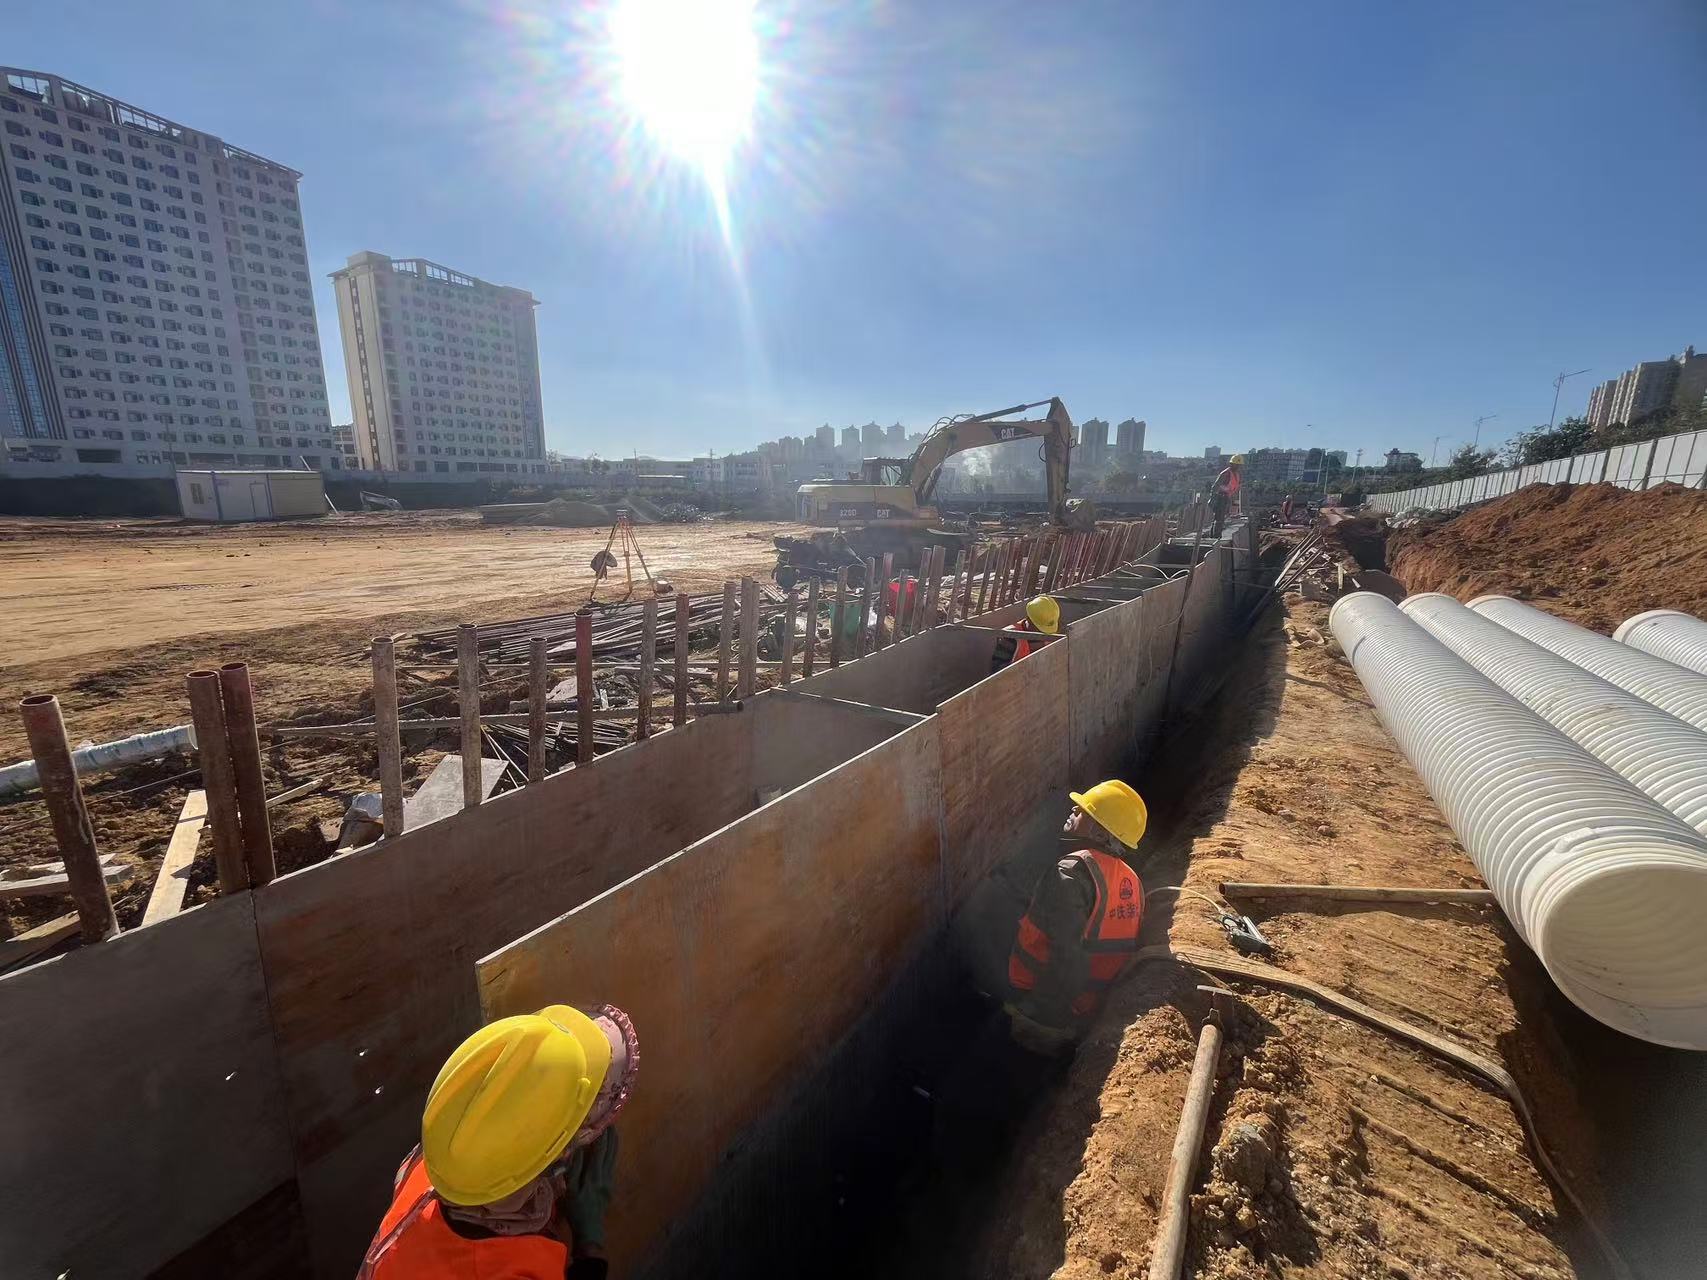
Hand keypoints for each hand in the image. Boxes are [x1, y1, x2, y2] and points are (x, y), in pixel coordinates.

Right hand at [562, 1129, 618, 1249]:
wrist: (590, 1228)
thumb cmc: (576, 1210)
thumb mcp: (570, 1191)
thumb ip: (574, 1170)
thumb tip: (577, 1150)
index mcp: (594, 1176)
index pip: (599, 1151)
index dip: (601, 1136)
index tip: (601, 1123)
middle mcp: (605, 1176)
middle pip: (610, 1152)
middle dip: (611, 1137)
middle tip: (611, 1122)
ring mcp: (609, 1181)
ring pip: (613, 1158)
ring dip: (614, 1144)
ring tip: (614, 1131)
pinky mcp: (610, 1185)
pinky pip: (612, 1165)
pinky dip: (612, 1154)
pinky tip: (611, 1150)